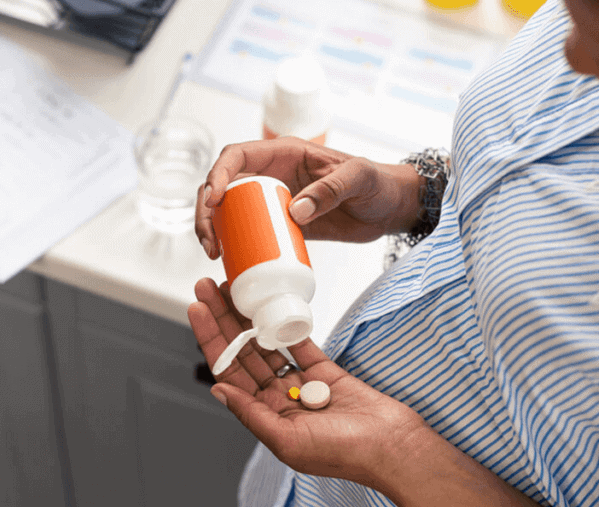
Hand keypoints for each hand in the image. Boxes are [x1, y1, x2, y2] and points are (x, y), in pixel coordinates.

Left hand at [188, 277, 427, 488]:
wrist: (391, 446)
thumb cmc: (343, 453)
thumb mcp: (287, 441)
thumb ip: (252, 414)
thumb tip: (219, 391)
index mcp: (266, 418)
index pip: (228, 373)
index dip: (211, 341)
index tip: (197, 311)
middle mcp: (278, 400)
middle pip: (242, 354)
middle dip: (222, 321)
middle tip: (206, 289)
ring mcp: (301, 384)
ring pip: (266, 345)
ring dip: (247, 317)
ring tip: (233, 289)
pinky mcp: (325, 372)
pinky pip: (299, 344)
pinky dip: (284, 324)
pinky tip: (267, 303)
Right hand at [195, 137, 422, 259]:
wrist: (391, 208)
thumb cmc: (378, 183)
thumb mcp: (358, 179)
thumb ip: (330, 190)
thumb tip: (295, 210)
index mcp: (286, 154)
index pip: (238, 156)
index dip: (220, 174)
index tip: (215, 199)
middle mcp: (273, 175)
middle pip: (225, 186)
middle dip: (208, 210)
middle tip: (211, 240)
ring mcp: (275, 201)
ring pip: (231, 211)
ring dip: (215, 229)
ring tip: (216, 253)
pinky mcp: (282, 226)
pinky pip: (251, 233)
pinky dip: (236, 245)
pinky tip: (231, 260)